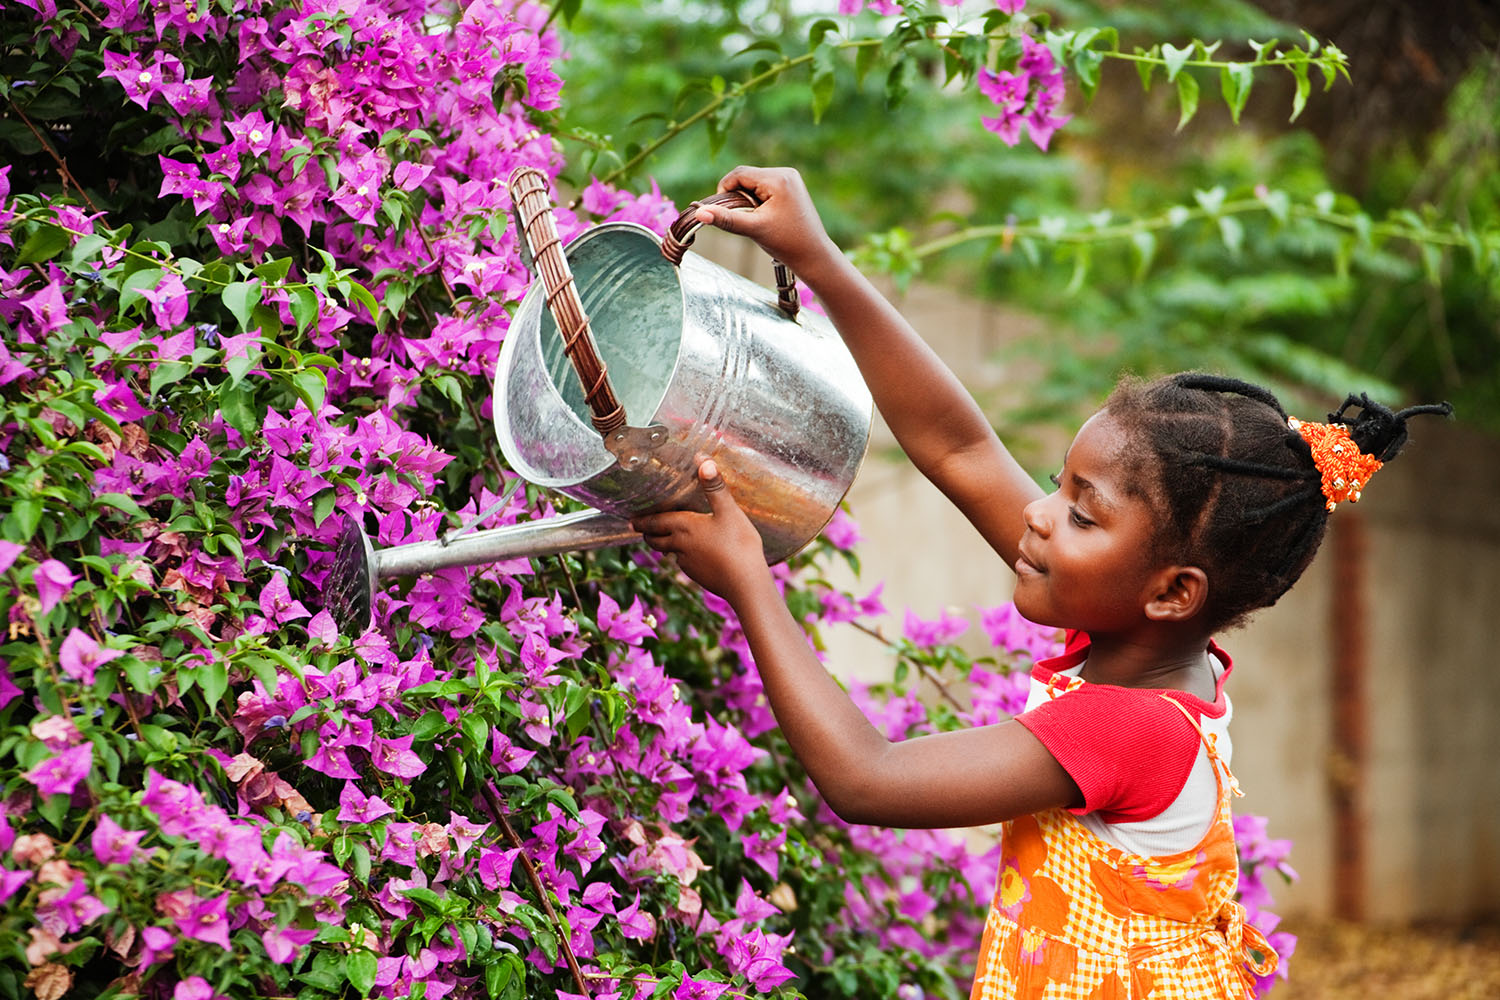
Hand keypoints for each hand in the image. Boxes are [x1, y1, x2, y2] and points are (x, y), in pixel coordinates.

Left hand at [631, 460, 768, 602]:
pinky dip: (683, 557)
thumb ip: (715, 487)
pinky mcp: (698, 576)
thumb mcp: (729, 511)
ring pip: (670, 552)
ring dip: (664, 546)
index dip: (642, 521)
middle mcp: (680, 545)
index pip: (655, 522)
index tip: (632, 520)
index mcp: (684, 526)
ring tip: (664, 541)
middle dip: (648, 534)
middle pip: (656, 540)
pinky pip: (685, 563)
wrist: (745, 584)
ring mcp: (688, 563)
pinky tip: (693, 555)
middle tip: (642, 529)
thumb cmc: (738, 545)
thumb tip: (702, 460)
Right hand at [693, 166, 839, 275]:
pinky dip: (757, 200)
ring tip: (755, 220)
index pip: (738, 174)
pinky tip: (764, 217)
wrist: (814, 255)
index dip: (725, 191)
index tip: (723, 212)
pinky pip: (765, 187)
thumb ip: (726, 219)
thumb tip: (699, 213)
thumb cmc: (787, 244)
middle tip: (742, 219)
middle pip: (746, 177)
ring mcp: (790, 179)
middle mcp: (785, 173)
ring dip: (747, 199)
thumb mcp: (754, 230)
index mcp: (778, 178)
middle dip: (738, 197)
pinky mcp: (791, 187)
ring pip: (754, 182)